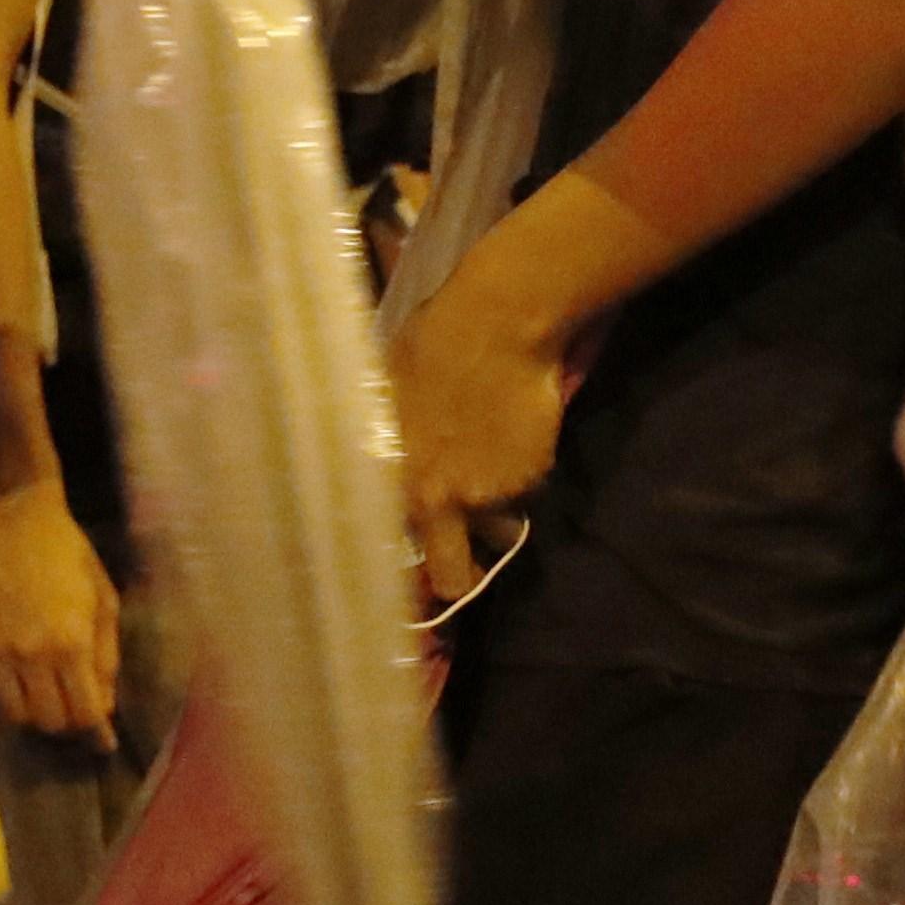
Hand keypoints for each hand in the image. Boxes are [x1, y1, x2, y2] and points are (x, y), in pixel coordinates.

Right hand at [0, 480, 125, 744]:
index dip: (96, 733)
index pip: (84, 713)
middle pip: (48, 722)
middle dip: (67, 723)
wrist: (14, 516)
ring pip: (12, 715)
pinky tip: (8, 689)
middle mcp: (31, 653)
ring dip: (31, 715)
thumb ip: (105, 656)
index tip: (103, 741)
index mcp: (71, 642)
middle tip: (73, 710)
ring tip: (41, 697)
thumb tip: (104, 706)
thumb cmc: (69, 553)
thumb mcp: (103, 598)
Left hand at [386, 252, 578, 609]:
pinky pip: (527, 489)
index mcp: (391, 483)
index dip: (405, 565)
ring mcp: (488, 495)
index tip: (416, 555)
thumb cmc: (429, 345)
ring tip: (494, 465)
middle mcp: (437, 503)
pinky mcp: (531, 478)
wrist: (497, 323)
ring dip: (497, 512)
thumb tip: (373, 475)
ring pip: (499, 529)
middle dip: (459, 576)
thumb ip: (384, 453)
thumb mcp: (383, 400)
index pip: (391, 556)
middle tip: (466, 557)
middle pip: (455, 581)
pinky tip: (514, 428)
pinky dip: (523, 470)